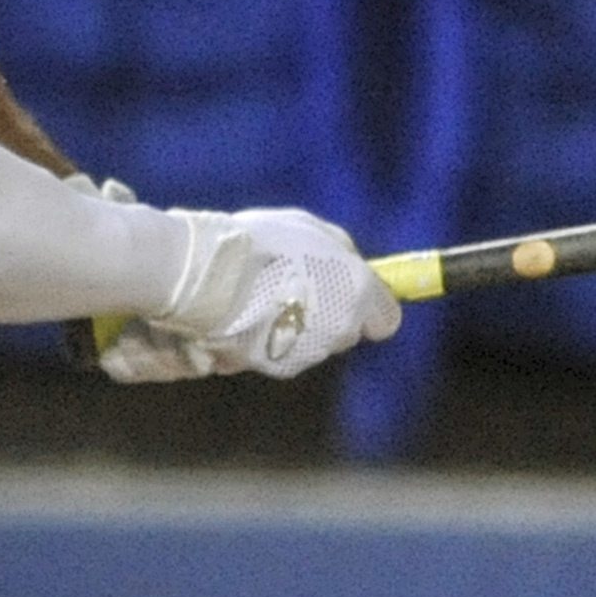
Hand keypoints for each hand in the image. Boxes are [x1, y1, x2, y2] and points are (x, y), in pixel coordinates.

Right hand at [143, 206, 400, 378]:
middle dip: (326, 316)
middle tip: (293, 288)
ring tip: (259, 298)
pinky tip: (244, 317)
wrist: (210, 277)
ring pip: (310, 346)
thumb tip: (350, 262)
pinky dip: (266, 341)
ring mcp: (308, 353)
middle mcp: (340, 329)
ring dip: (293, 327)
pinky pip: (278, 355)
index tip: (351, 297)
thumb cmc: (259, 243)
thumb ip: (338, 249)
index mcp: (357, 291)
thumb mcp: (307, 228)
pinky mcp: (276, 368)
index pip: (386, 320)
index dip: (370, 310)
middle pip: (344, 333)